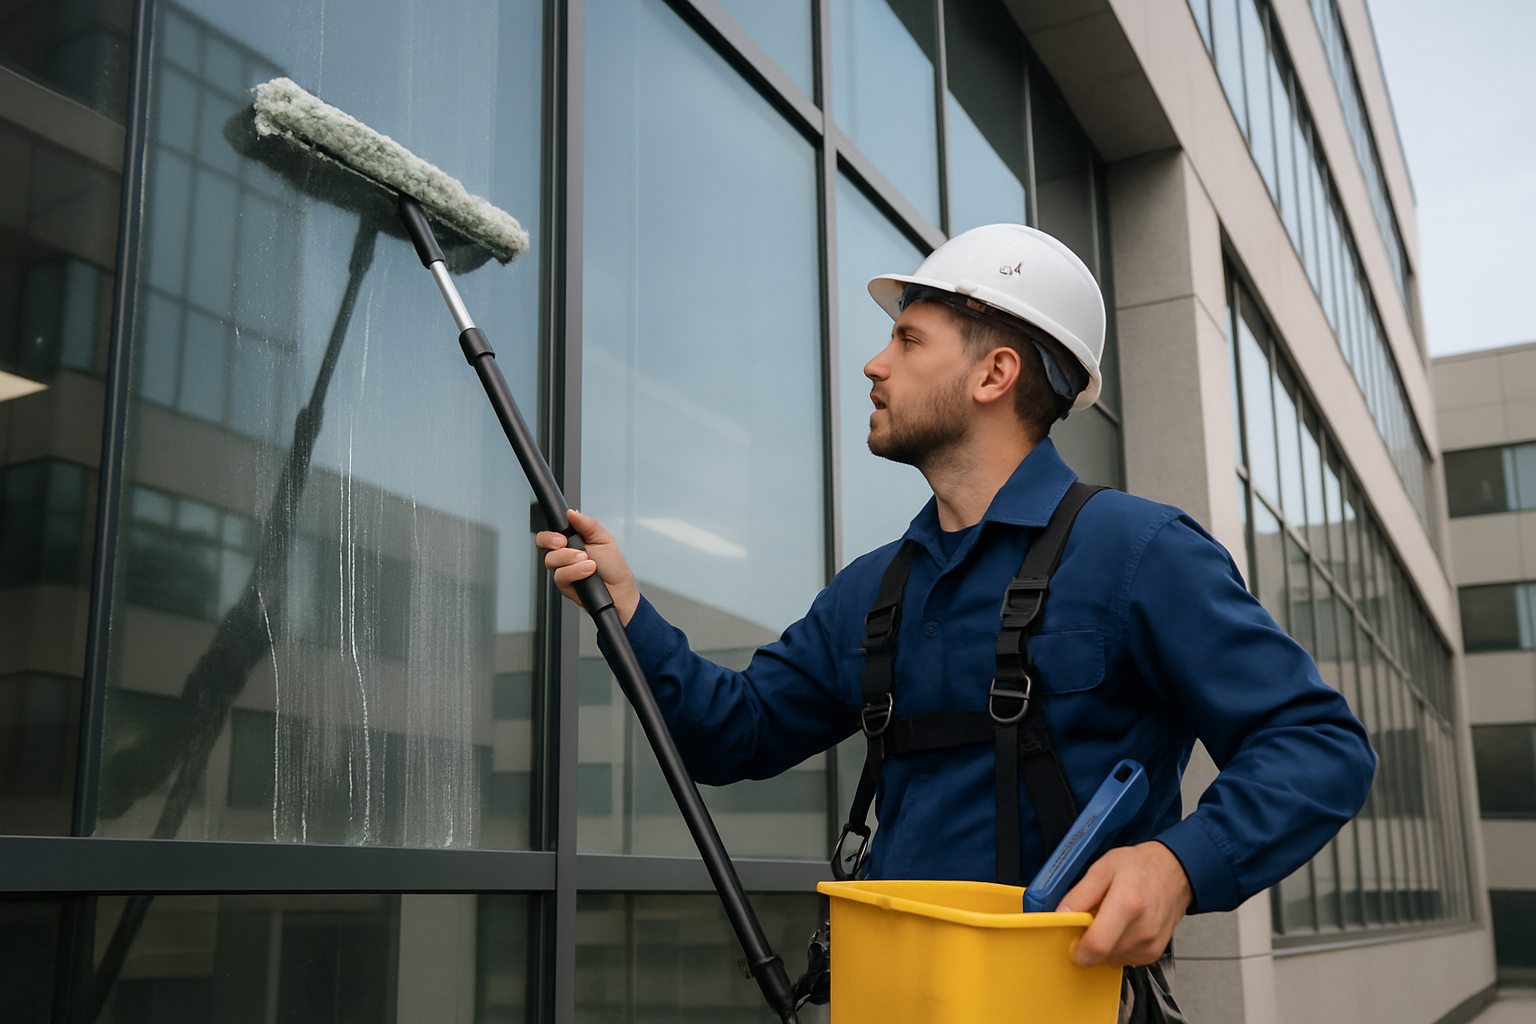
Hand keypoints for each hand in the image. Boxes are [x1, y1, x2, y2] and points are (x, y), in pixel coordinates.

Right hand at [535, 510, 640, 624]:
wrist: (621, 589)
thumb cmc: (613, 565)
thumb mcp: (603, 538)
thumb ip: (587, 524)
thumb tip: (572, 513)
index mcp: (572, 541)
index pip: (550, 534)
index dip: (550, 534)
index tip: (562, 536)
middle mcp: (564, 555)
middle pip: (543, 545)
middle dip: (552, 542)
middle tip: (566, 544)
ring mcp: (563, 570)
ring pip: (551, 561)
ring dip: (570, 560)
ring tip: (589, 562)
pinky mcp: (565, 585)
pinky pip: (560, 577)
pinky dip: (575, 572)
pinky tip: (588, 572)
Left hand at [1058, 841, 1191, 967]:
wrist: (1174, 872)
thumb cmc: (1139, 867)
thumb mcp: (1102, 869)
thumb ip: (1079, 895)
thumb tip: (1060, 916)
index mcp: (1127, 905)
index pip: (1096, 945)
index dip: (1078, 949)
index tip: (1071, 940)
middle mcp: (1142, 929)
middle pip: (1102, 954)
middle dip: (1089, 942)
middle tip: (1092, 919)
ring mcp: (1150, 944)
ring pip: (1111, 958)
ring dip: (1105, 944)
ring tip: (1112, 918)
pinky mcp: (1154, 953)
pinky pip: (1124, 959)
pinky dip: (1118, 947)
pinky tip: (1123, 926)